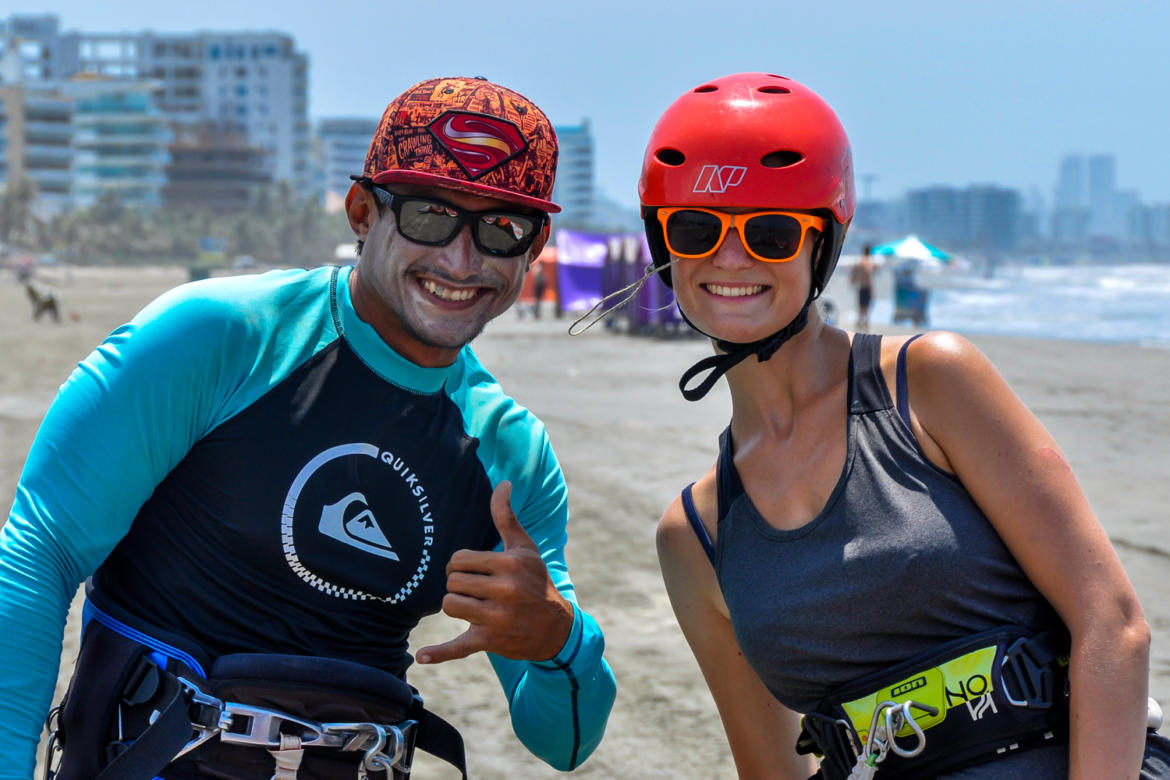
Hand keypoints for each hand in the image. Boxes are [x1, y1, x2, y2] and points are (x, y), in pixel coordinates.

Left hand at [416, 481, 574, 663]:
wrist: (556, 628)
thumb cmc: (536, 581)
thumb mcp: (524, 548)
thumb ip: (507, 516)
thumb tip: (503, 483)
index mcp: (508, 564)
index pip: (459, 559)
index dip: (460, 564)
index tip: (473, 571)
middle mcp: (504, 590)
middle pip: (452, 582)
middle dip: (459, 585)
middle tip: (475, 590)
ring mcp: (496, 618)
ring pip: (450, 605)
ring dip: (456, 605)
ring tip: (472, 605)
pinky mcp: (490, 641)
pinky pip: (458, 647)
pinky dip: (440, 653)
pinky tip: (422, 657)